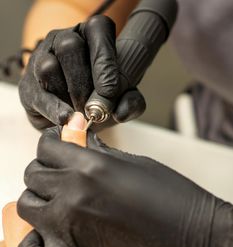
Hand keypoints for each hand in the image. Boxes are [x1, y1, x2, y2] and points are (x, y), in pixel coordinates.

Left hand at [17, 127, 232, 246]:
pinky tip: (50, 240)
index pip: (45, 146)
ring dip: (38, 205)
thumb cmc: (172, 198)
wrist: (192, 238)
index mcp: (90, 164)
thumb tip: (77, 139)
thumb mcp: (133, 163)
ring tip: (57, 207)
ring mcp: (70, 225)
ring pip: (26, 208)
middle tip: (61, 179)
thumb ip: (97, 152)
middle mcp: (74, 191)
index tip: (58, 151)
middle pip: (33, 175)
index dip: (51, 147)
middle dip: (45, 173)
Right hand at [19, 15, 144, 130]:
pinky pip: (39, 93)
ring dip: (69, 94)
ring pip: (50, 67)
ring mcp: (41, 60)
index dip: (105, 59)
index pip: (98, 29)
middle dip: (85, 82)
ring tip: (81, 114)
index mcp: (89, 36)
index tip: (111, 91)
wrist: (70, 117)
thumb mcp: (120, 99)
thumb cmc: (97, 100)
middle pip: (70, 46)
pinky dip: (55, 108)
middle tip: (95, 106)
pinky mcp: (28, 86)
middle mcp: (62, 40)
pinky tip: (66, 118)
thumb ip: (131, 103)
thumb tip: (123, 112)